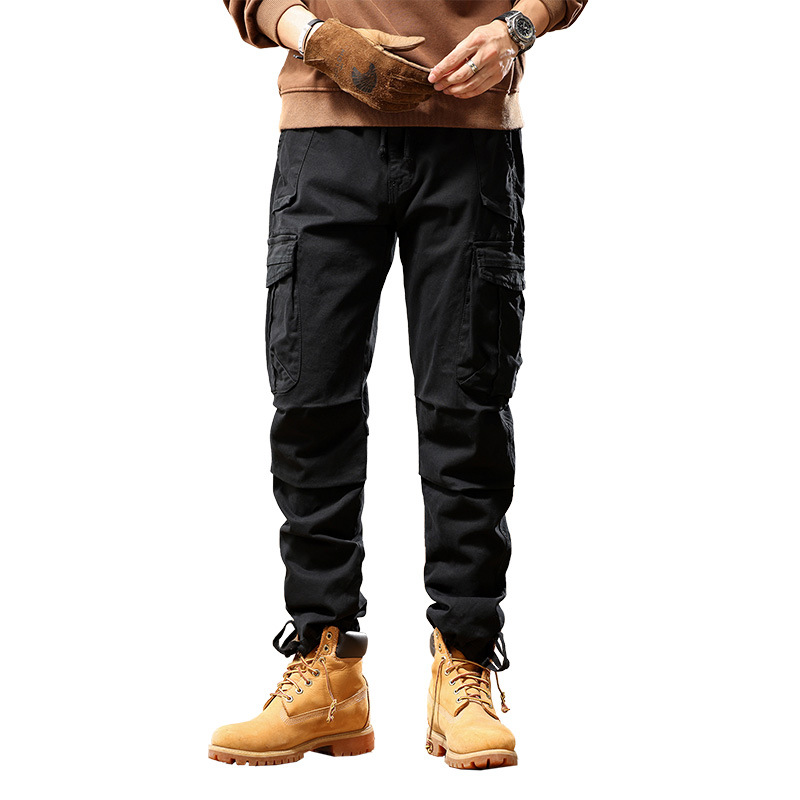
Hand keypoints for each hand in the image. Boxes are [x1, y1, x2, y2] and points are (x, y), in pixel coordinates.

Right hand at [302, 18, 435, 111]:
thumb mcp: (378, 37)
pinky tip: (410, 104)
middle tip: (432, 89)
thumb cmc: (354, 41)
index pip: (411, 74)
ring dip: (414, 99)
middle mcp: (378, 80)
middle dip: (422, 90)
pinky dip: (401, 107)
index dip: (424, 78)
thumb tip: (422, 40)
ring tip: (424, 97)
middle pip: (408, 89)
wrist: (329, 53)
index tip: (432, 77)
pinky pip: (388, 107)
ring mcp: (372, 92)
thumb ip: (401, 42)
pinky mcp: (366, 99)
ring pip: (400, 100)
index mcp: (383, 63)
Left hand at [427, 20, 518, 99]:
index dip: (441, 70)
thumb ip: (459, 53)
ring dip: (455, 90)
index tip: (431, 77)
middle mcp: (486, 54)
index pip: (454, 59)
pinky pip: (479, 89)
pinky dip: (466, 94)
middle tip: (437, 86)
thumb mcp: (472, 37)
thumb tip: (445, 70)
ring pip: (470, 85)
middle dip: (446, 82)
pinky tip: (458, 94)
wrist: (511, 36)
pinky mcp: (497, 76)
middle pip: (462, 74)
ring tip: (446, 91)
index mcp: (476, 41)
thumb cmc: (487, 36)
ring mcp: (493, 67)